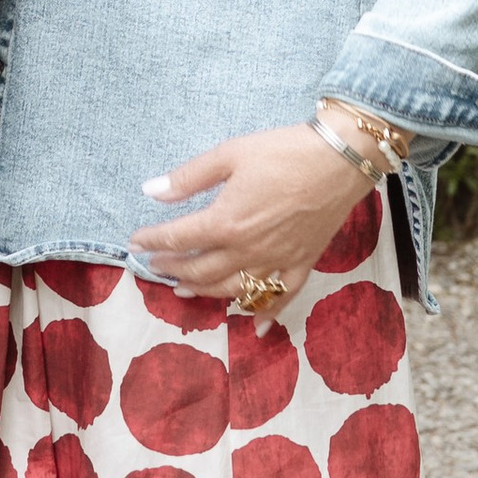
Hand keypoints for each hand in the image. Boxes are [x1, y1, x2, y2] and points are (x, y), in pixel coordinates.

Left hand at [135, 126, 373, 308]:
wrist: (341, 158)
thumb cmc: (284, 151)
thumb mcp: (230, 154)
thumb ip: (188, 178)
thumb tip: (150, 191)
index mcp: (226, 222)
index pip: (179, 239)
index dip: (153, 241)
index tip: (136, 243)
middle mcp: (247, 250)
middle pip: (201, 270)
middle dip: (173, 269)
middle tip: (155, 267)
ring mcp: (276, 261)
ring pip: (234, 289)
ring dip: (206, 292)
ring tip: (186, 291)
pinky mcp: (302, 263)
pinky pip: (282, 297)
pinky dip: (267, 314)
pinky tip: (256, 326)